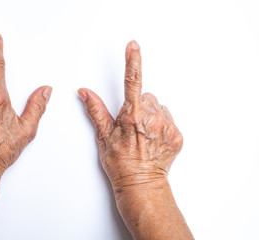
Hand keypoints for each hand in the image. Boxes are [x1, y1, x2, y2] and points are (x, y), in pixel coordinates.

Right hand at [78, 40, 182, 191]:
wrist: (141, 184)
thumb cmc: (120, 163)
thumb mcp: (103, 135)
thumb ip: (95, 110)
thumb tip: (85, 93)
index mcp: (132, 116)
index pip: (132, 82)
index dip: (132, 61)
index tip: (133, 46)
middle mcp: (152, 118)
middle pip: (146, 96)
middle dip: (138, 105)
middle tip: (130, 125)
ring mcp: (167, 126)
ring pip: (158, 107)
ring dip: (150, 115)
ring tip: (141, 134)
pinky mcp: (176, 135)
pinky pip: (168, 119)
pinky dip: (160, 125)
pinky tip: (151, 139)